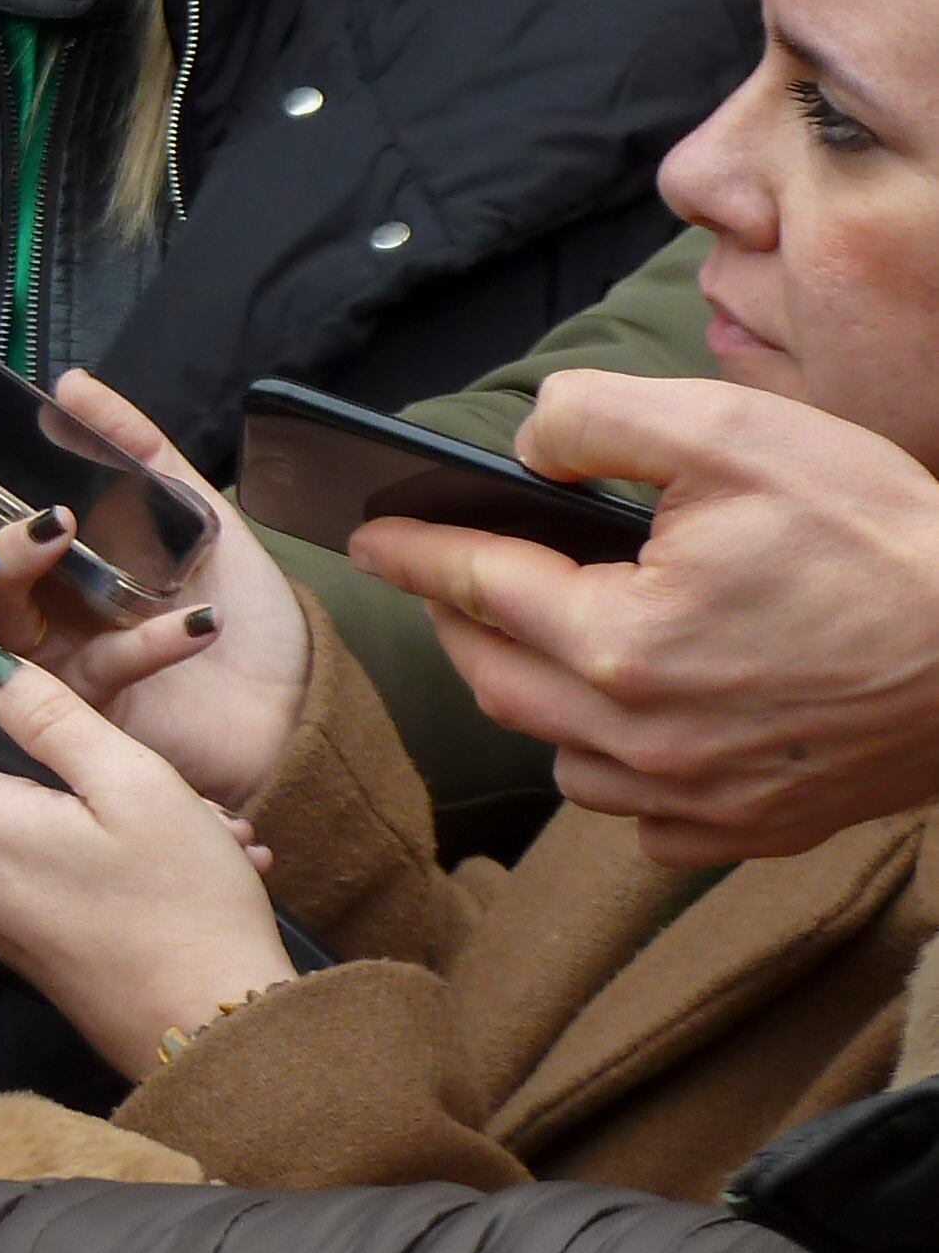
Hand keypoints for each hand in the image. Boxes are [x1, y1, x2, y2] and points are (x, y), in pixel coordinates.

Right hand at [0, 372, 309, 807]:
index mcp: (67, 574)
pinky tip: (197, 622)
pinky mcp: (93, 719)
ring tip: (62, 533)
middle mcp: (51, 623)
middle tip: (39, 517)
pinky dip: (144, 643)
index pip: (3, 535)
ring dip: (18, 576)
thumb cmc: (248, 617)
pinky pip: (95, 671)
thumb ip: (134, 447)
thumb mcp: (197, 513)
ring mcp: (62, 674)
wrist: (301, 702)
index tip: (8, 468)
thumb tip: (69, 384)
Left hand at [0, 654, 292, 1081]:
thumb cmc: (185, 906)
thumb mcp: (132, 783)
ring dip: (94, 817)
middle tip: (141, 772)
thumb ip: (49, 719)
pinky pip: (49, 880)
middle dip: (51, 769)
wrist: (219, 1039)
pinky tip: (175, 867)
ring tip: (191, 826)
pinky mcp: (32, 954)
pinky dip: (98, 863)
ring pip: (25, 835)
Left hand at [354, 370, 938, 863]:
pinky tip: (634, 724)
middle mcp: (643, 740)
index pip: (472, 587)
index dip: (410, 552)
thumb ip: (599, 422)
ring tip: (538, 639)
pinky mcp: (755, 830)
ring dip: (533, 697)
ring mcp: (699, 797)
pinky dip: (617, 771)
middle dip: (458, 620)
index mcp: (620, 643)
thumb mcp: (734, 435)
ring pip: (561, 757)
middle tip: (447, 575)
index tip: (368, 534)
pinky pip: (641, 818)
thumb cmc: (884, 538)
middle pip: (496, 679)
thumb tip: (524, 447)